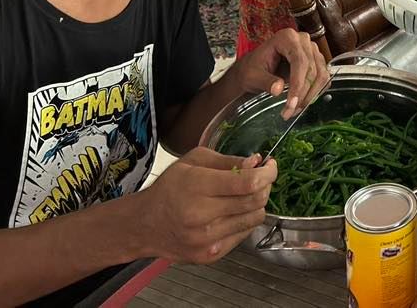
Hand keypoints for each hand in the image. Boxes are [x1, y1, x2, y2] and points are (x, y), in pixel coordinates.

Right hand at [138, 148, 275, 263]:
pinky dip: (244, 220)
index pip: (248, 183)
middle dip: (265, 186)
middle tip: (261, 178)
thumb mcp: (194, 161)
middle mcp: (201, 216)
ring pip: (254, 219)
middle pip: (255, 201)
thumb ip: (228, 161)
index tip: (271, 165)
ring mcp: (206, 240)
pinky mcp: (210, 255)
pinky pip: (243, 234)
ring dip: (256, 204)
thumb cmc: (170, 188)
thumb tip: (257, 162)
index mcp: (197, 187)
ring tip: (244, 195)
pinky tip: (231, 212)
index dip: (268, 173)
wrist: (145, 225)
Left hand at [231, 27, 328, 118]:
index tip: (292, 103)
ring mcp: (312, 50)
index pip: (299, 61)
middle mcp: (302, 40)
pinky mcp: (316, 61)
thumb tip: (278, 89)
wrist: (253, 70)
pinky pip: (323, 78)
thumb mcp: (253, 76)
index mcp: (286, 38)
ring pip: (320, 75)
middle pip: (312, 69)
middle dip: (303, 94)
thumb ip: (265, 81)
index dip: (298, 84)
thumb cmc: (251, 69)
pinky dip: (316, 92)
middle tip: (291, 111)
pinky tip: (303, 102)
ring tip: (295, 109)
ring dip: (310, 96)